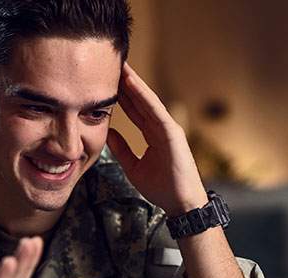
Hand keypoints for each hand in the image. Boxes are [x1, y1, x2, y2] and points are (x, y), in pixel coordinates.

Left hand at [106, 62, 207, 215]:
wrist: (180, 203)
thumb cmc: (162, 188)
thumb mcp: (134, 167)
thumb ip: (122, 149)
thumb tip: (110, 133)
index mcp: (153, 135)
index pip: (135, 111)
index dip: (122, 96)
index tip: (107, 82)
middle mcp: (161, 128)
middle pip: (140, 101)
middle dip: (126, 84)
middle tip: (111, 65)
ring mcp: (168, 128)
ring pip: (147, 101)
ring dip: (134, 83)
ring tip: (120, 67)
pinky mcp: (173, 133)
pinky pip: (156, 111)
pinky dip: (144, 96)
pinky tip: (133, 83)